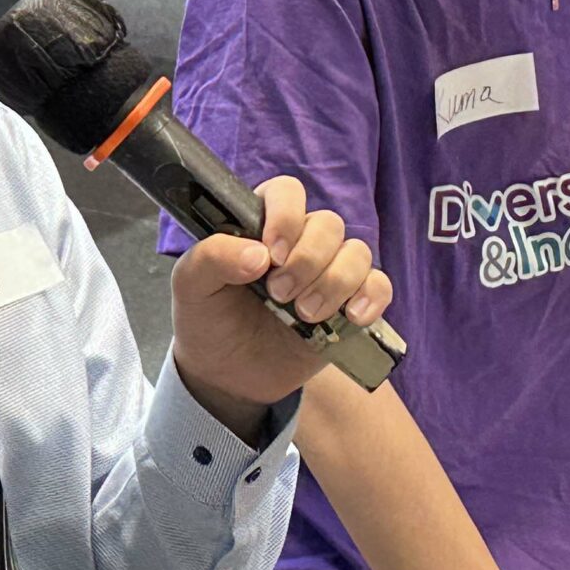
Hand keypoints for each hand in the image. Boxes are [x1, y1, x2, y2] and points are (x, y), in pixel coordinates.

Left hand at [170, 176, 391, 439]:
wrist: (228, 377)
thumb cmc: (208, 320)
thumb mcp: (191, 288)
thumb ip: (212, 258)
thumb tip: (258, 254)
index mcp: (261, 225)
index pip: (287, 192)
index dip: (286, 217)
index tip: (272, 254)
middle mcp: (299, 242)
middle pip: (328, 224)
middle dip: (308, 261)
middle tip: (279, 295)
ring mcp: (328, 272)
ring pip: (357, 253)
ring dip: (334, 283)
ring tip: (305, 315)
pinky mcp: (349, 303)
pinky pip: (379, 285)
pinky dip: (371, 297)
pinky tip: (351, 318)